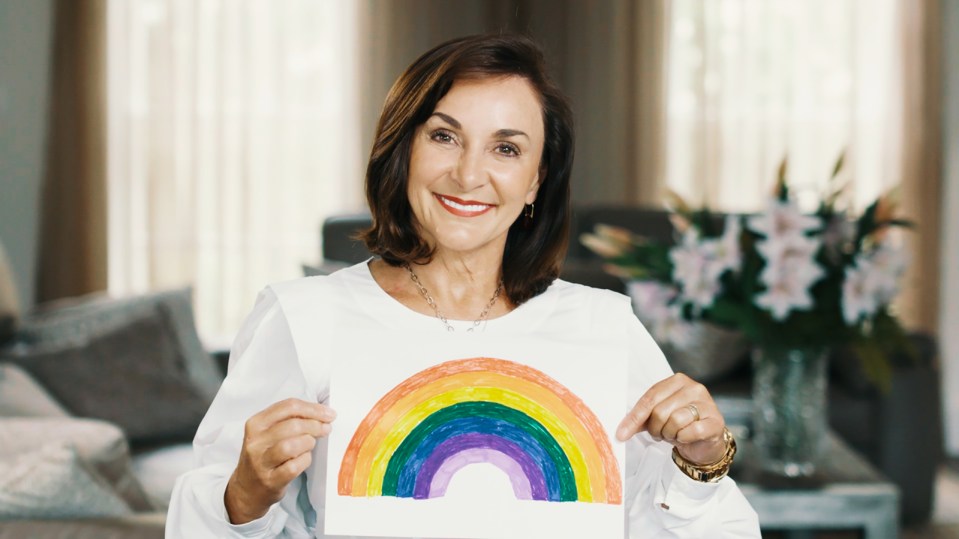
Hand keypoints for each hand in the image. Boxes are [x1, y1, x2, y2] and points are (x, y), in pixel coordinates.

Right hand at [225, 398, 335, 523]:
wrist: (246, 490)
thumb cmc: (263, 457)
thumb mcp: (267, 433)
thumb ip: (289, 420)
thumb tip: (321, 413)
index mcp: (256, 424)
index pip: (288, 407)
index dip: (313, 408)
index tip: (328, 413)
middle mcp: (255, 441)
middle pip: (293, 425)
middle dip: (315, 425)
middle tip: (326, 429)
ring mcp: (261, 462)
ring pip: (292, 445)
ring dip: (308, 443)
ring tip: (310, 445)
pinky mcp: (270, 480)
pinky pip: (294, 466)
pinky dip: (305, 460)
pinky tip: (304, 459)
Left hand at [616, 373, 725, 464]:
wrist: (705, 442)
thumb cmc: (680, 425)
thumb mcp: (658, 418)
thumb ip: (640, 419)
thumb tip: (621, 430)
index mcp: (677, 381)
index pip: (650, 398)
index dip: (634, 418)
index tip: (621, 434)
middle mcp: (693, 388)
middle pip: (660, 411)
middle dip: (655, 429)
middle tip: (660, 434)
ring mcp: (707, 403)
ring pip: (675, 421)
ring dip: (669, 434)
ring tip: (674, 435)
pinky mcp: (715, 421)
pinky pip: (690, 431)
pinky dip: (683, 439)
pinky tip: (686, 437)